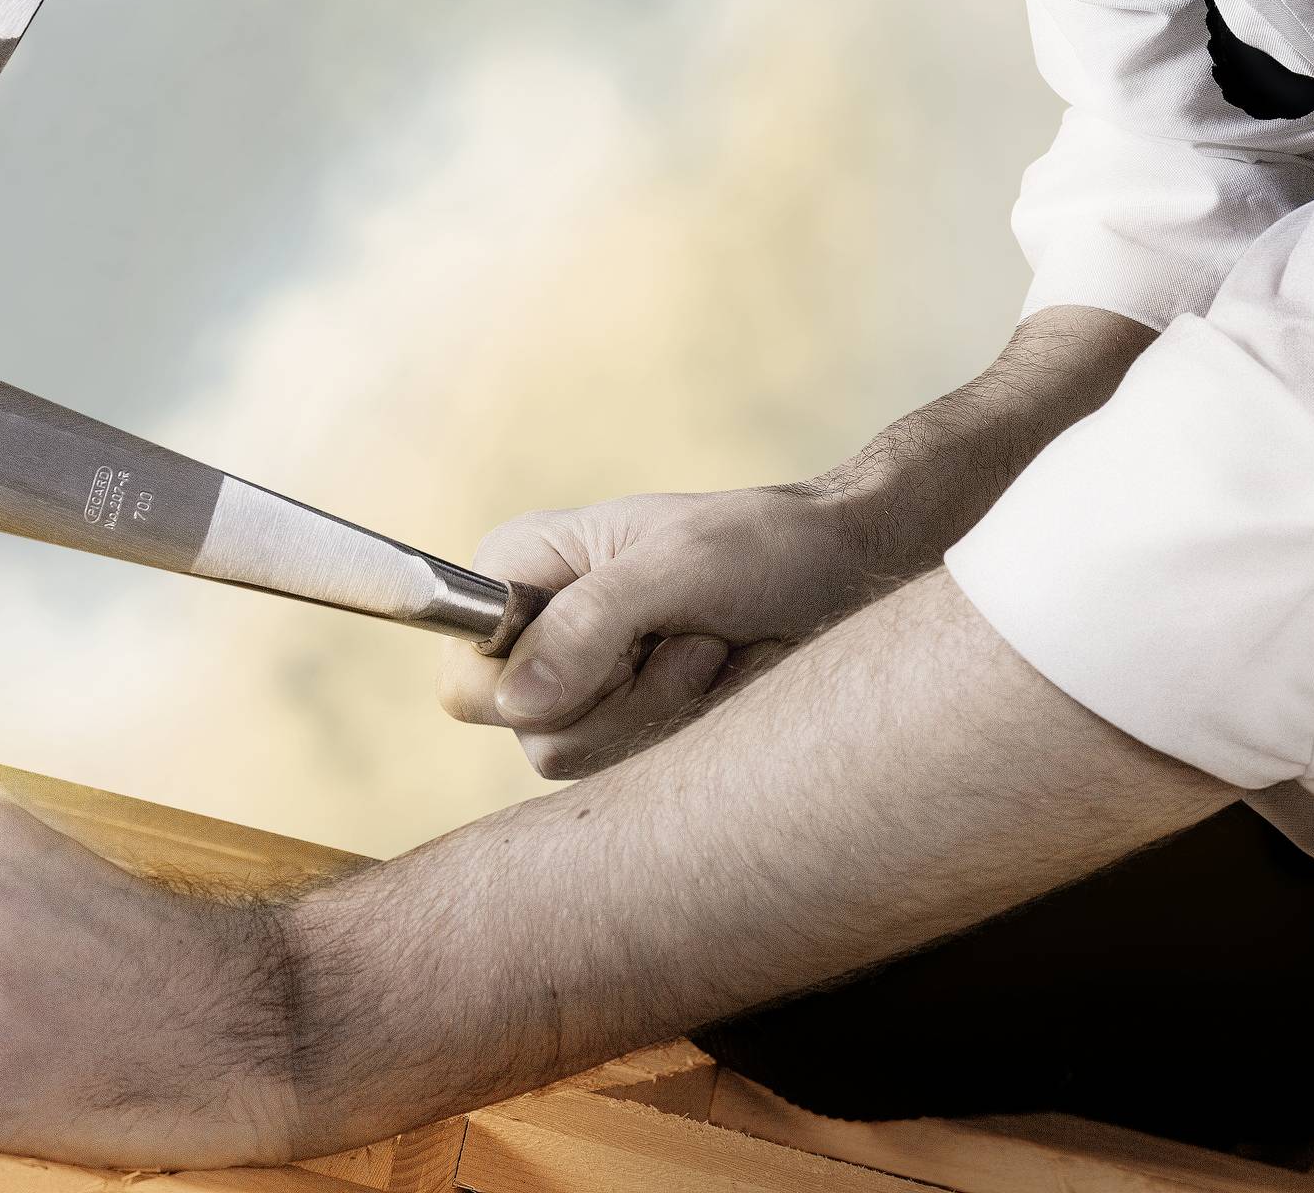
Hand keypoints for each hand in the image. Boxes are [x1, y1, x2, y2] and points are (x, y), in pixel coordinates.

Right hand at [440, 483, 893, 777]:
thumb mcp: (679, 567)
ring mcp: (582, 684)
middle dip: (626, 694)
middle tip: (690, 635)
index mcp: (521, 569)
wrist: (844, 570)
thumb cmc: (764, 546)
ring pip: (583, 758)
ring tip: (714, 645)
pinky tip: (724, 675)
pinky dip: (692, 724)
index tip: (618, 645)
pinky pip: (632, 767)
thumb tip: (515, 702)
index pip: (468, 677)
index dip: (531, 683)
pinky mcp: (627, 722)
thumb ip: (590, 625)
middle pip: (530, 731)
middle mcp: (537, 632)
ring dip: (669, 706)